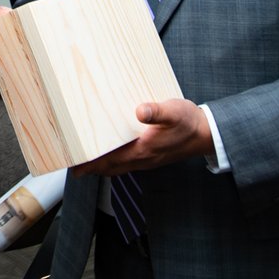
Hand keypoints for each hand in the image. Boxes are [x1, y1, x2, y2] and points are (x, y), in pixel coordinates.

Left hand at [71, 99, 213, 175]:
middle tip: (72, 163)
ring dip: (101, 166)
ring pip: (117, 167)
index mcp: (142, 150)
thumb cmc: (189, 122)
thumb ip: (156, 111)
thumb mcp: (174, 112)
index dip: (90, 163)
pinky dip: (113, 161)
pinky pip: (126, 163)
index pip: (108, 160)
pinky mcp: (151, 156)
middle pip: (108, 168)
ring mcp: (146, 160)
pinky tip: (111, 151)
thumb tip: (140, 110)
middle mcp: (141, 159)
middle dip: (90, 167)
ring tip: (86, 160)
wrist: (206, 134)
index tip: (73, 163)